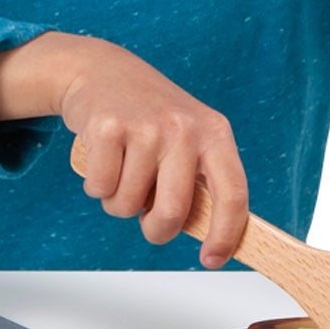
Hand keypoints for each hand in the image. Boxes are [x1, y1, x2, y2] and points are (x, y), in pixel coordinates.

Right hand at [0, 32, 248, 267]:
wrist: (100, 69)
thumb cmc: (147, 114)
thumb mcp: (187, 136)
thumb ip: (199, 180)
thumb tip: (212, 236)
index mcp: (214, 132)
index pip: (233, 194)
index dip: (225, 234)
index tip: (211, 259)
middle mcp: (184, 127)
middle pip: (174, 213)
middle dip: (156, 229)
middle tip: (146, 217)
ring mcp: (145, 126)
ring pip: (128, 206)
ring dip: (119, 202)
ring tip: (122, 169)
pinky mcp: (107, 127)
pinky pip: (100, 188)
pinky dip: (96, 185)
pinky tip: (102, 157)